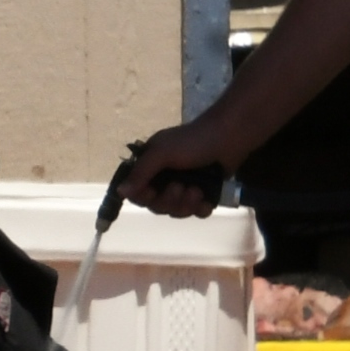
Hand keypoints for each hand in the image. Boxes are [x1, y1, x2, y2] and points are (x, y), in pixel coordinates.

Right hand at [116, 117, 234, 218]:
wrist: (229, 138)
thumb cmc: (193, 142)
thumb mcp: (163, 153)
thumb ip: (141, 172)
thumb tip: (120, 192)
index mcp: (151, 166)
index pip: (137, 191)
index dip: (144, 197)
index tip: (153, 192)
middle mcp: (164, 178)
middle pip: (157, 205)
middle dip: (169, 200)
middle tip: (181, 187)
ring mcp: (184, 186)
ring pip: (176, 210)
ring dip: (186, 204)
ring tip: (197, 191)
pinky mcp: (203, 193)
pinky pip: (195, 212)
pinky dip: (200, 208)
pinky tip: (206, 200)